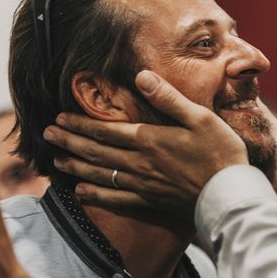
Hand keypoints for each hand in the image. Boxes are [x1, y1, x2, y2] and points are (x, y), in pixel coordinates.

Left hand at [43, 70, 248, 219]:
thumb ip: (168, 98)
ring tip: (57, 161)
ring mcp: (143, 184)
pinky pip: (116, 199)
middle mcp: (140, 162)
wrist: (229, 194)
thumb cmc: (220, 152)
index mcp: (150, 139)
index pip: (106, 130)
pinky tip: (82, 192)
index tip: (60, 118)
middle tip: (47, 135)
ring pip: (101, 174)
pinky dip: (96, 195)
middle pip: (97, 151)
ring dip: (77, 166)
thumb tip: (141, 76)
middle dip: (70, 142)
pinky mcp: (151, 201)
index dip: (81, 124)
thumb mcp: (200, 117)